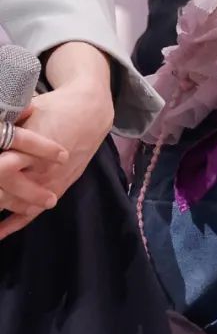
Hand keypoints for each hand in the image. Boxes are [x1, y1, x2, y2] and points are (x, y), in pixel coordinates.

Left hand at [0, 111, 67, 229]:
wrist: (90, 115)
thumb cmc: (55, 108)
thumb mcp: (26, 109)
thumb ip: (6, 121)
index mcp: (27, 146)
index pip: (2, 168)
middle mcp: (37, 168)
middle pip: (3, 189)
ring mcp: (47, 182)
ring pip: (14, 203)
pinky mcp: (56, 189)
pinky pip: (31, 213)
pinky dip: (12, 225)